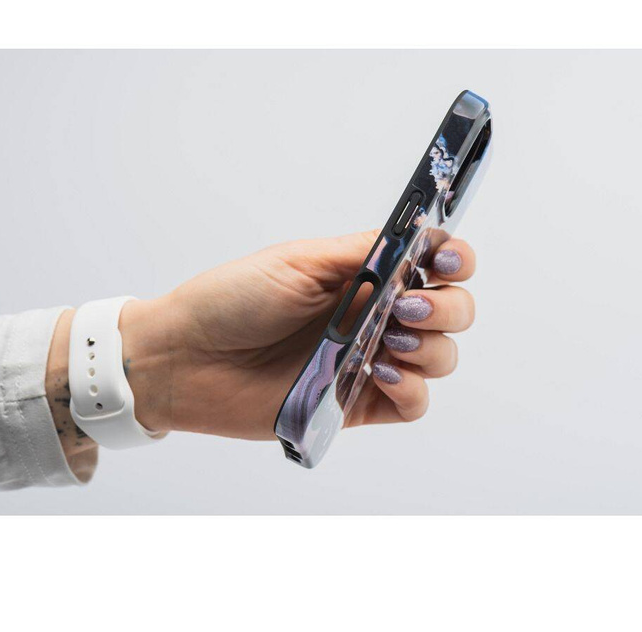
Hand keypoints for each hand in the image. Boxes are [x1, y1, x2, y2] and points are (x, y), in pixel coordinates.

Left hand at [119, 230, 475, 439]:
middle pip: (451, 311)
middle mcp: (375, 315)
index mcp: (364, 275)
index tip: (444, 263)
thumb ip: (361, 252)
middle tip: (406, 308)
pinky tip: (380, 374)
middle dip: (446, 308)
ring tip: (390, 342)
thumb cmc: (231, 300)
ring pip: (439, 357)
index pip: (434, 263)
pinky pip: (412, 403)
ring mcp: (369, 359)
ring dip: (431, 348)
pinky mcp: (357, 401)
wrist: (186, 358)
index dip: (455, 261)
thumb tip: (417, 237)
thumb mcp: (299, 261)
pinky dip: (412, 390)